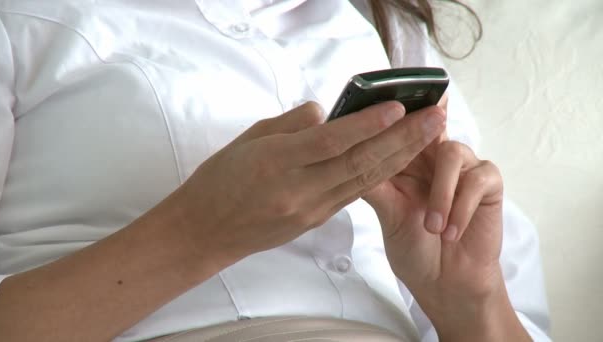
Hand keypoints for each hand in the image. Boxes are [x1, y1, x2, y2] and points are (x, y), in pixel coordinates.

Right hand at [172, 101, 444, 267]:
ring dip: (400, 158)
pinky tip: (400, 161)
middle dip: (402, 139)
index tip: (398, 107)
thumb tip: (327, 113)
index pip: (332, 141)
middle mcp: (298, 189)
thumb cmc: (220, 179)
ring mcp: (309, 210)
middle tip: (435, 118)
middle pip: (359, 162)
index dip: (368, 125)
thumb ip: (292, 124)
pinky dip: (379, 176)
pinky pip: (353, 194)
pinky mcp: (314, 221)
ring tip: (429, 138)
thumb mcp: (249, 139)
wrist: (206, 231)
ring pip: (364, 181)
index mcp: (277, 162)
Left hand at [363, 120, 529, 339]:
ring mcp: (463, 169)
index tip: (392, 95)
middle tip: (423, 120)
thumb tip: (347, 154)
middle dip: (425, 125)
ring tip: (433, 227)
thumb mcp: (387, 213)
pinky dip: (462, 207)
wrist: (442, 282)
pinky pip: (478, 179)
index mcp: (408, 160)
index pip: (404, 126)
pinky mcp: (488, 185)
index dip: (401, 108)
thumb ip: (374, 183)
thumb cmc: (413, 246)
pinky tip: (451, 232)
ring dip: (441, 193)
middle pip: (432, 126)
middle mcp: (435, 158)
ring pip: (452, 153)